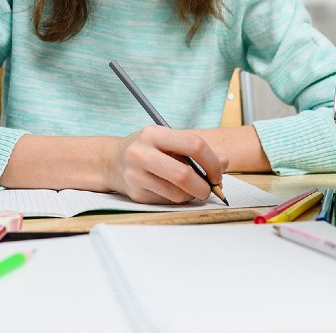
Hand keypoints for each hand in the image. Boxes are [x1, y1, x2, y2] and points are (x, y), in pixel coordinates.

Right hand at [105, 126, 228, 203]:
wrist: (111, 161)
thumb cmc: (147, 149)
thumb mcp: (168, 140)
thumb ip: (196, 149)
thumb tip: (224, 162)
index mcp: (154, 134)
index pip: (194, 145)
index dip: (212, 162)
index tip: (217, 172)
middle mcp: (141, 153)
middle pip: (183, 174)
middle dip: (204, 186)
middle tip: (210, 188)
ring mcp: (136, 175)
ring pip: (177, 194)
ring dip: (191, 195)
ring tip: (190, 188)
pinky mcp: (136, 194)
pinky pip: (167, 202)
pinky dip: (177, 199)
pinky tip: (172, 190)